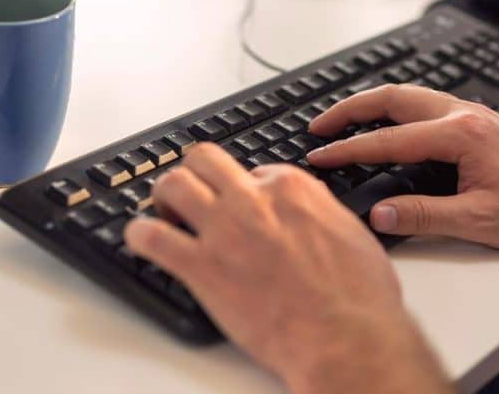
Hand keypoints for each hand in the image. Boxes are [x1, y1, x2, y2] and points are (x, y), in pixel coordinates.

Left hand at [124, 144, 449, 393]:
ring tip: (165, 216)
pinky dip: (139, 235)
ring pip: (171, 185)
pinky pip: (150, 237)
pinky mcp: (200, 268)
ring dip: (163, 198)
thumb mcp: (353, 232)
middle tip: (193, 195)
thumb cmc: (360, 297)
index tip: (240, 204)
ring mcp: (223, 231)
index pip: (253, 169)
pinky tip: (142, 242)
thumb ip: (323, 213)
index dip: (244, 189)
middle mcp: (253, 200)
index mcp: (293, 188)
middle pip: (204, 160)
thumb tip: (312, 212)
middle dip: (196, 174)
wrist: (347, 338)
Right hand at [307, 85, 498, 250]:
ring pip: (410, 95)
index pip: (389, 140)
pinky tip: (390, 124)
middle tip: (318, 125)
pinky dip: (397, 109)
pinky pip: (426, 103)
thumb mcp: (480, 221)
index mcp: (460, 135)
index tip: (319, 157)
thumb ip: (424, 216)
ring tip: (344, 120)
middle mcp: (464, 114)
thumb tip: (380, 214)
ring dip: (373, 104)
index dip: (348, 149)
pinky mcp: (479, 120)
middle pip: (393, 98)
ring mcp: (473, 113)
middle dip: (350, 109)